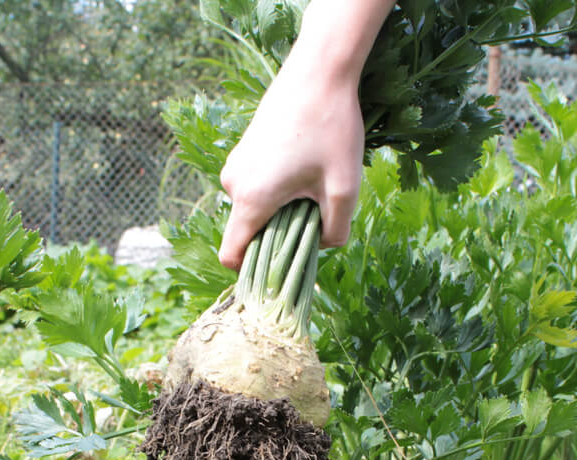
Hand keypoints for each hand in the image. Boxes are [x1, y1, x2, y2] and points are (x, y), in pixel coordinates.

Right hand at [218, 63, 363, 269]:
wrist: (319, 71)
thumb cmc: (332, 128)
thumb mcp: (345, 188)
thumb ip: (335, 230)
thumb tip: (323, 245)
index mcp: (252, 199)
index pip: (231, 255)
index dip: (251, 272)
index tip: (281, 269)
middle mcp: (233, 183)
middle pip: (248, 232)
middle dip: (278, 236)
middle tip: (315, 216)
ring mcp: (235, 165)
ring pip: (253, 208)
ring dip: (280, 209)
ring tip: (312, 186)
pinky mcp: (242, 151)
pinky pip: (255, 187)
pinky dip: (277, 190)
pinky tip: (305, 168)